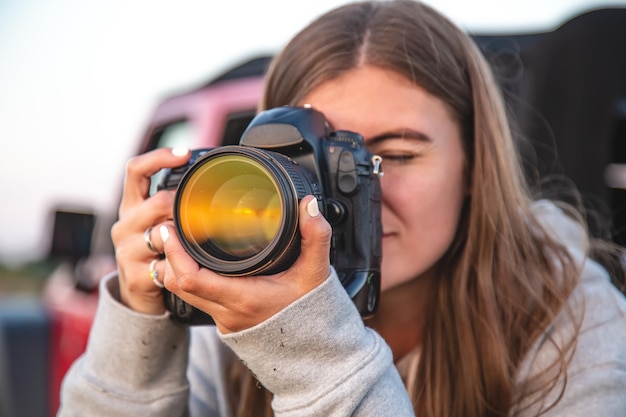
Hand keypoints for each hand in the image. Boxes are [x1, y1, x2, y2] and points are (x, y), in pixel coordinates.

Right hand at [110, 147, 190, 314]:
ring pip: (164, 234)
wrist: (137, 293)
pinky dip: (182, 263)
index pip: (136, 170)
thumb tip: (207, 176)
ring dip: (186, 236)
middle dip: (184, 205)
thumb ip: (173, 202)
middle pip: (157, 202)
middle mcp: (125, 225)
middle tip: (205, 211)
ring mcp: (127, 251)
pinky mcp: (136, 276)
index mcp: (131, 206)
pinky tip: (192, 264)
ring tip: (200, 239)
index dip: (159, 157)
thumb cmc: (155, 250)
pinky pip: (167, 265)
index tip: (185, 153)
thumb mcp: (158, 221)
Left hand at [159, 196, 331, 333]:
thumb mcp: (316, 272)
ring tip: (178, 243)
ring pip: (183, 294)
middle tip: (170, 228)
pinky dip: (188, 280)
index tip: (171, 229)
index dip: (175, 253)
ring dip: (176, 269)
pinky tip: (195, 263)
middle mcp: (227, 312)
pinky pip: (195, 300)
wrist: (311, 350)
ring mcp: (223, 320)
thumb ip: (315, 236)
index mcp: (243, 298)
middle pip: (178, 285)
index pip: (192, 279)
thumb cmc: (311, 313)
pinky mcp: (225, 322)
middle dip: (169, 256)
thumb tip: (309, 206)